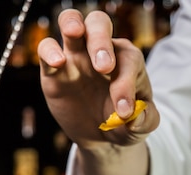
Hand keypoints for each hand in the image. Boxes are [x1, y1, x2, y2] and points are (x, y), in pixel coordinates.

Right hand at [38, 9, 158, 150]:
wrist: (101, 136)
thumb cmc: (125, 123)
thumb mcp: (141, 126)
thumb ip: (145, 120)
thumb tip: (134, 118)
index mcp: (127, 60)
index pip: (127, 60)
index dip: (126, 84)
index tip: (123, 112)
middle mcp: (101, 51)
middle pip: (99, 23)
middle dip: (101, 39)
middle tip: (104, 67)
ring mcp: (76, 57)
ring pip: (70, 22)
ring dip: (72, 23)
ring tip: (75, 33)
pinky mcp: (54, 70)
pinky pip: (46, 48)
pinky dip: (49, 51)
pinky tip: (58, 63)